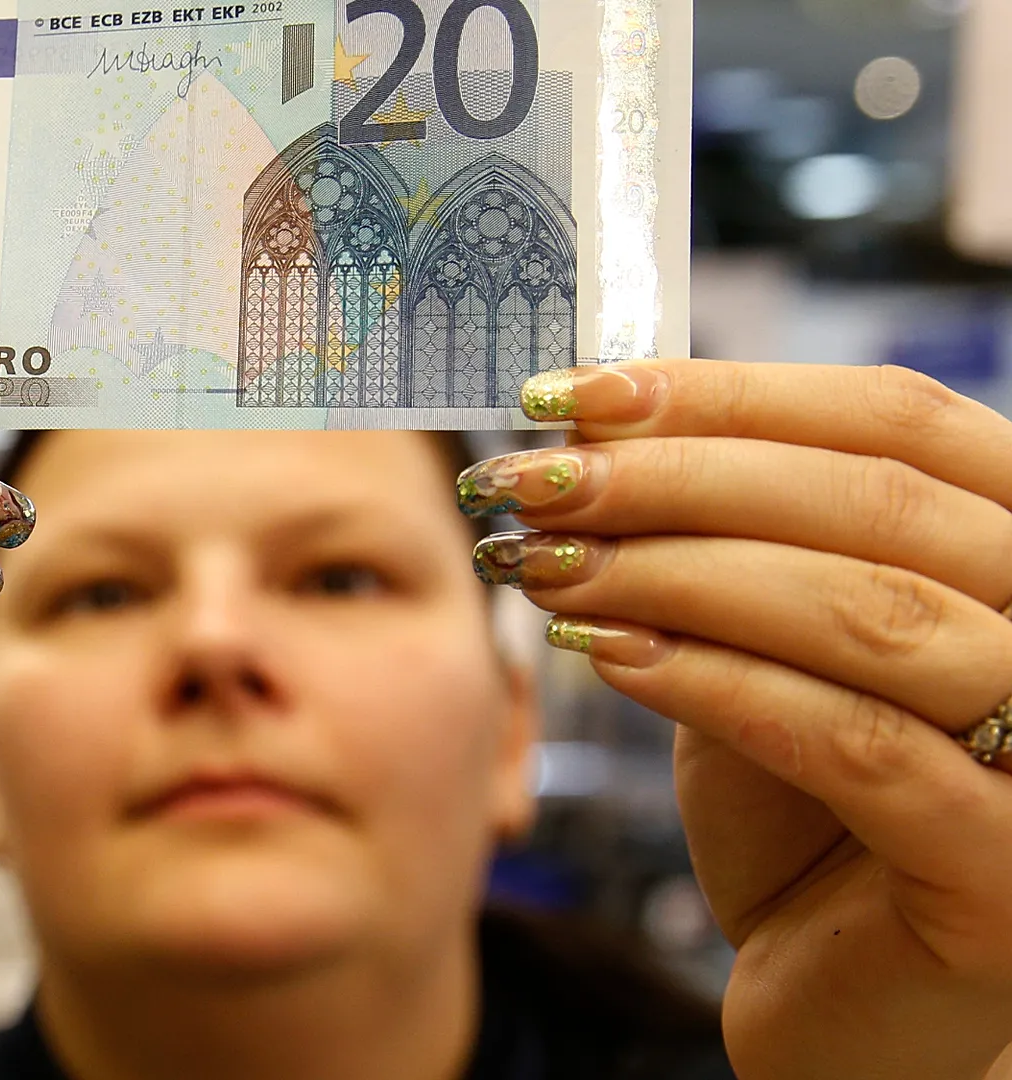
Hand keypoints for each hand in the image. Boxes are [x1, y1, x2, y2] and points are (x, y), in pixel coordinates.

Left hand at [462, 362, 1011, 1079]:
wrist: (839, 998)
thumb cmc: (800, 810)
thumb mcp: (762, 647)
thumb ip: (724, 544)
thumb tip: (590, 433)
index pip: (898, 422)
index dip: (728, 394)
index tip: (573, 396)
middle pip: (876, 502)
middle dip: (675, 479)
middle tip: (534, 484)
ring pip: (866, 613)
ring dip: (677, 574)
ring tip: (548, 565)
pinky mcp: (1005, 877)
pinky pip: (854, 744)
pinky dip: (717, 685)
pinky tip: (608, 656)